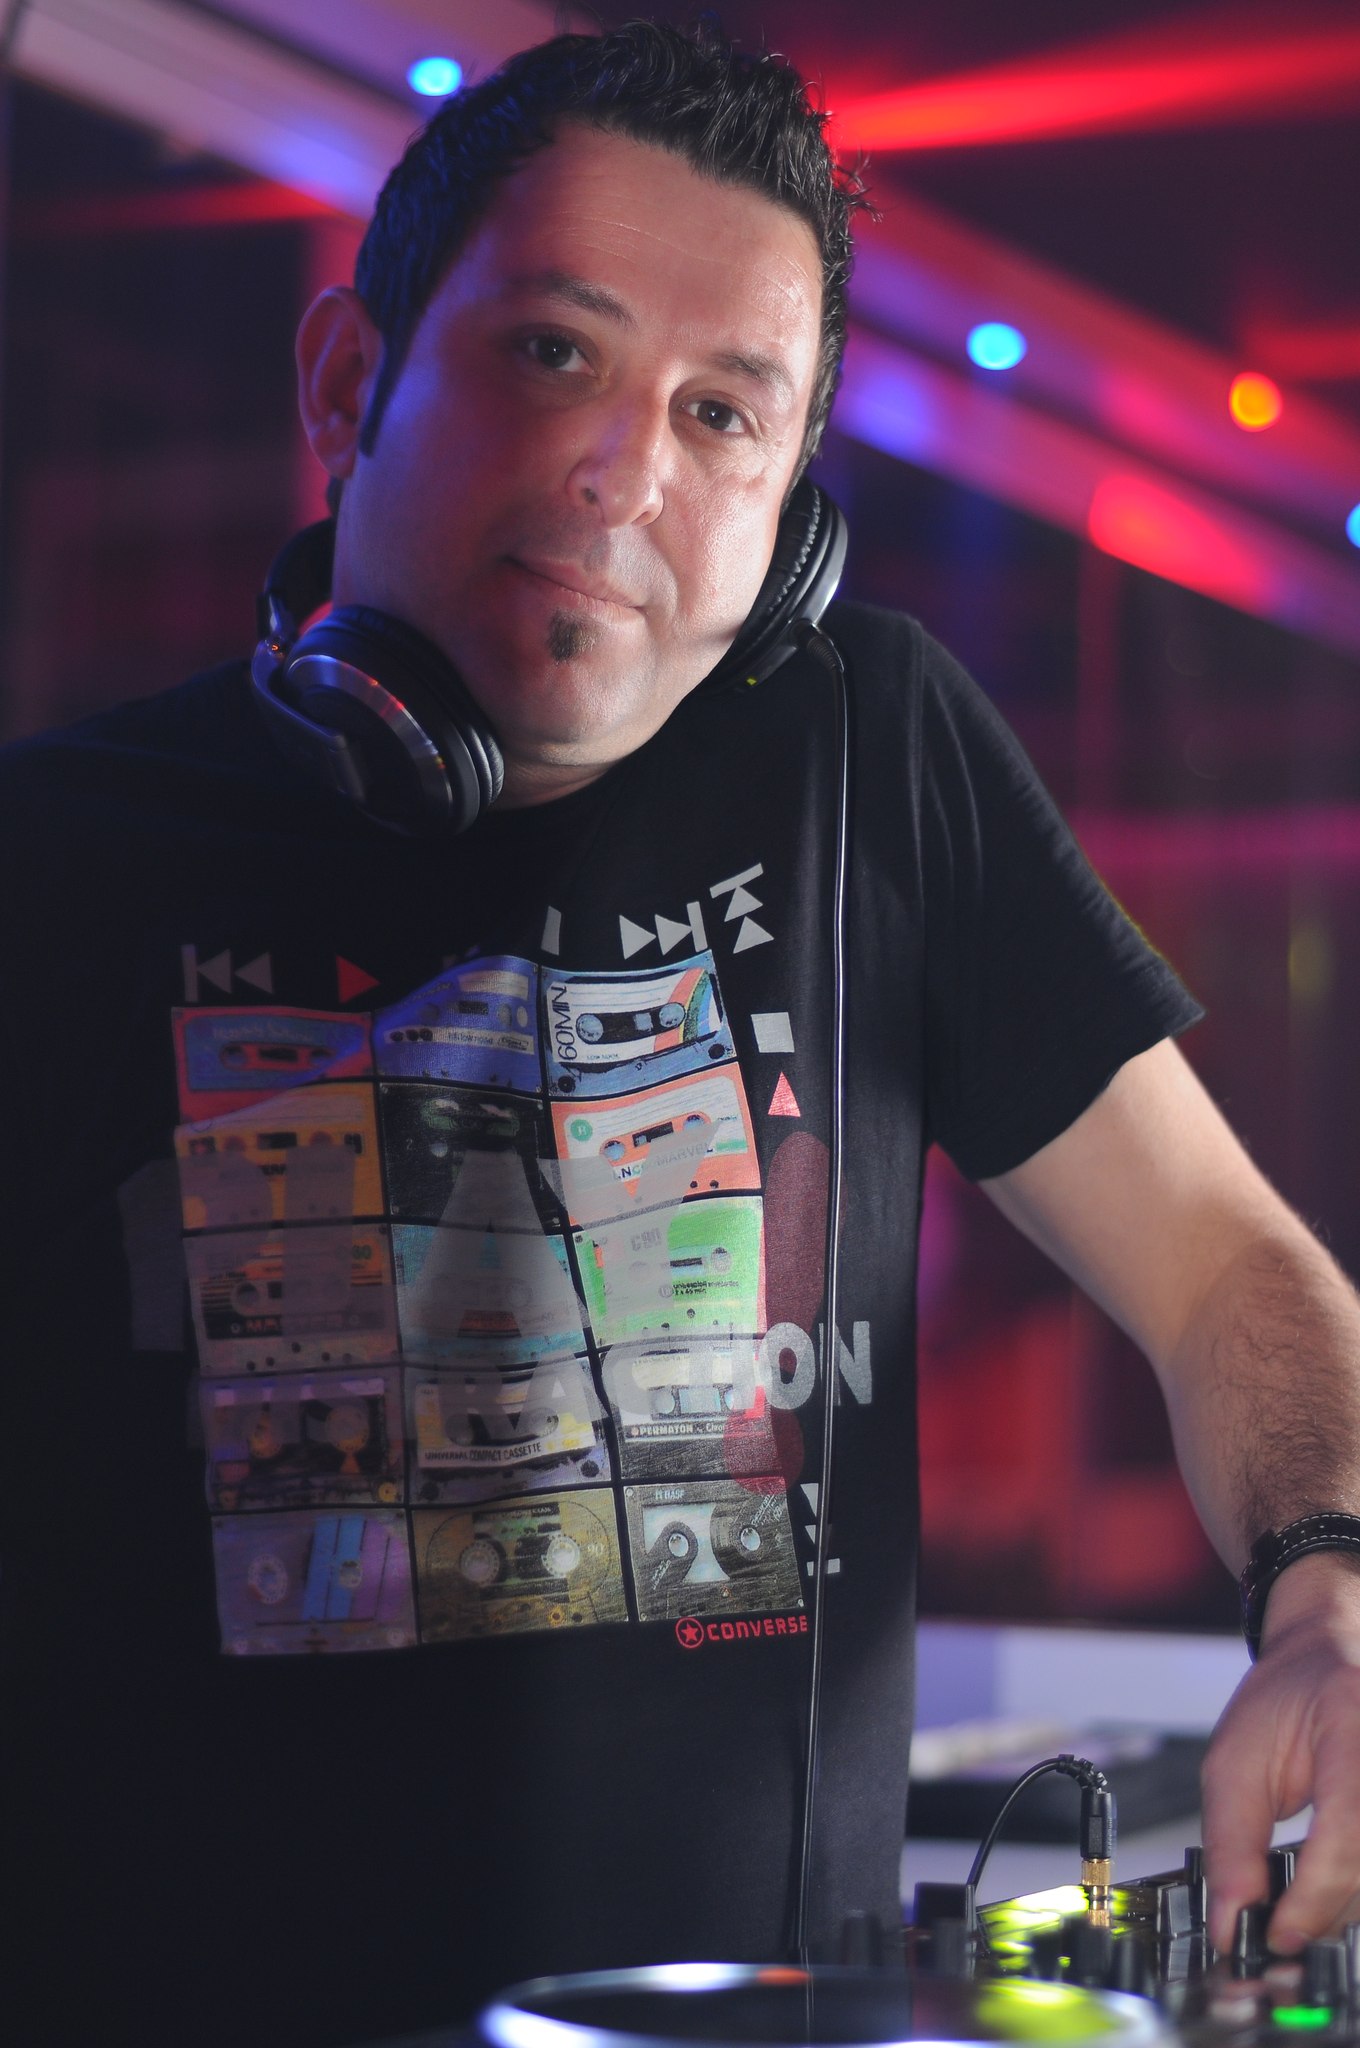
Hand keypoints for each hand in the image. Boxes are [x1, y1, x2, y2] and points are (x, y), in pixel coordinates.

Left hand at [1202, 1552, 1359, 1951]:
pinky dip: (1353, 1893)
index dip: (1314, 1896)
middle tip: (1273, 1936)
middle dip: (1322, 1914)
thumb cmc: (1286, 1700)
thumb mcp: (1235, 1761)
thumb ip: (1231, 1842)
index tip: (1276, 1934)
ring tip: (1292, 1911)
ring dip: (1339, 1911)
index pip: (1346, 1833)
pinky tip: (1323, 1891)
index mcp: (1350, 1726)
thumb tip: (1231, 1922)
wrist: (1328, 1662)